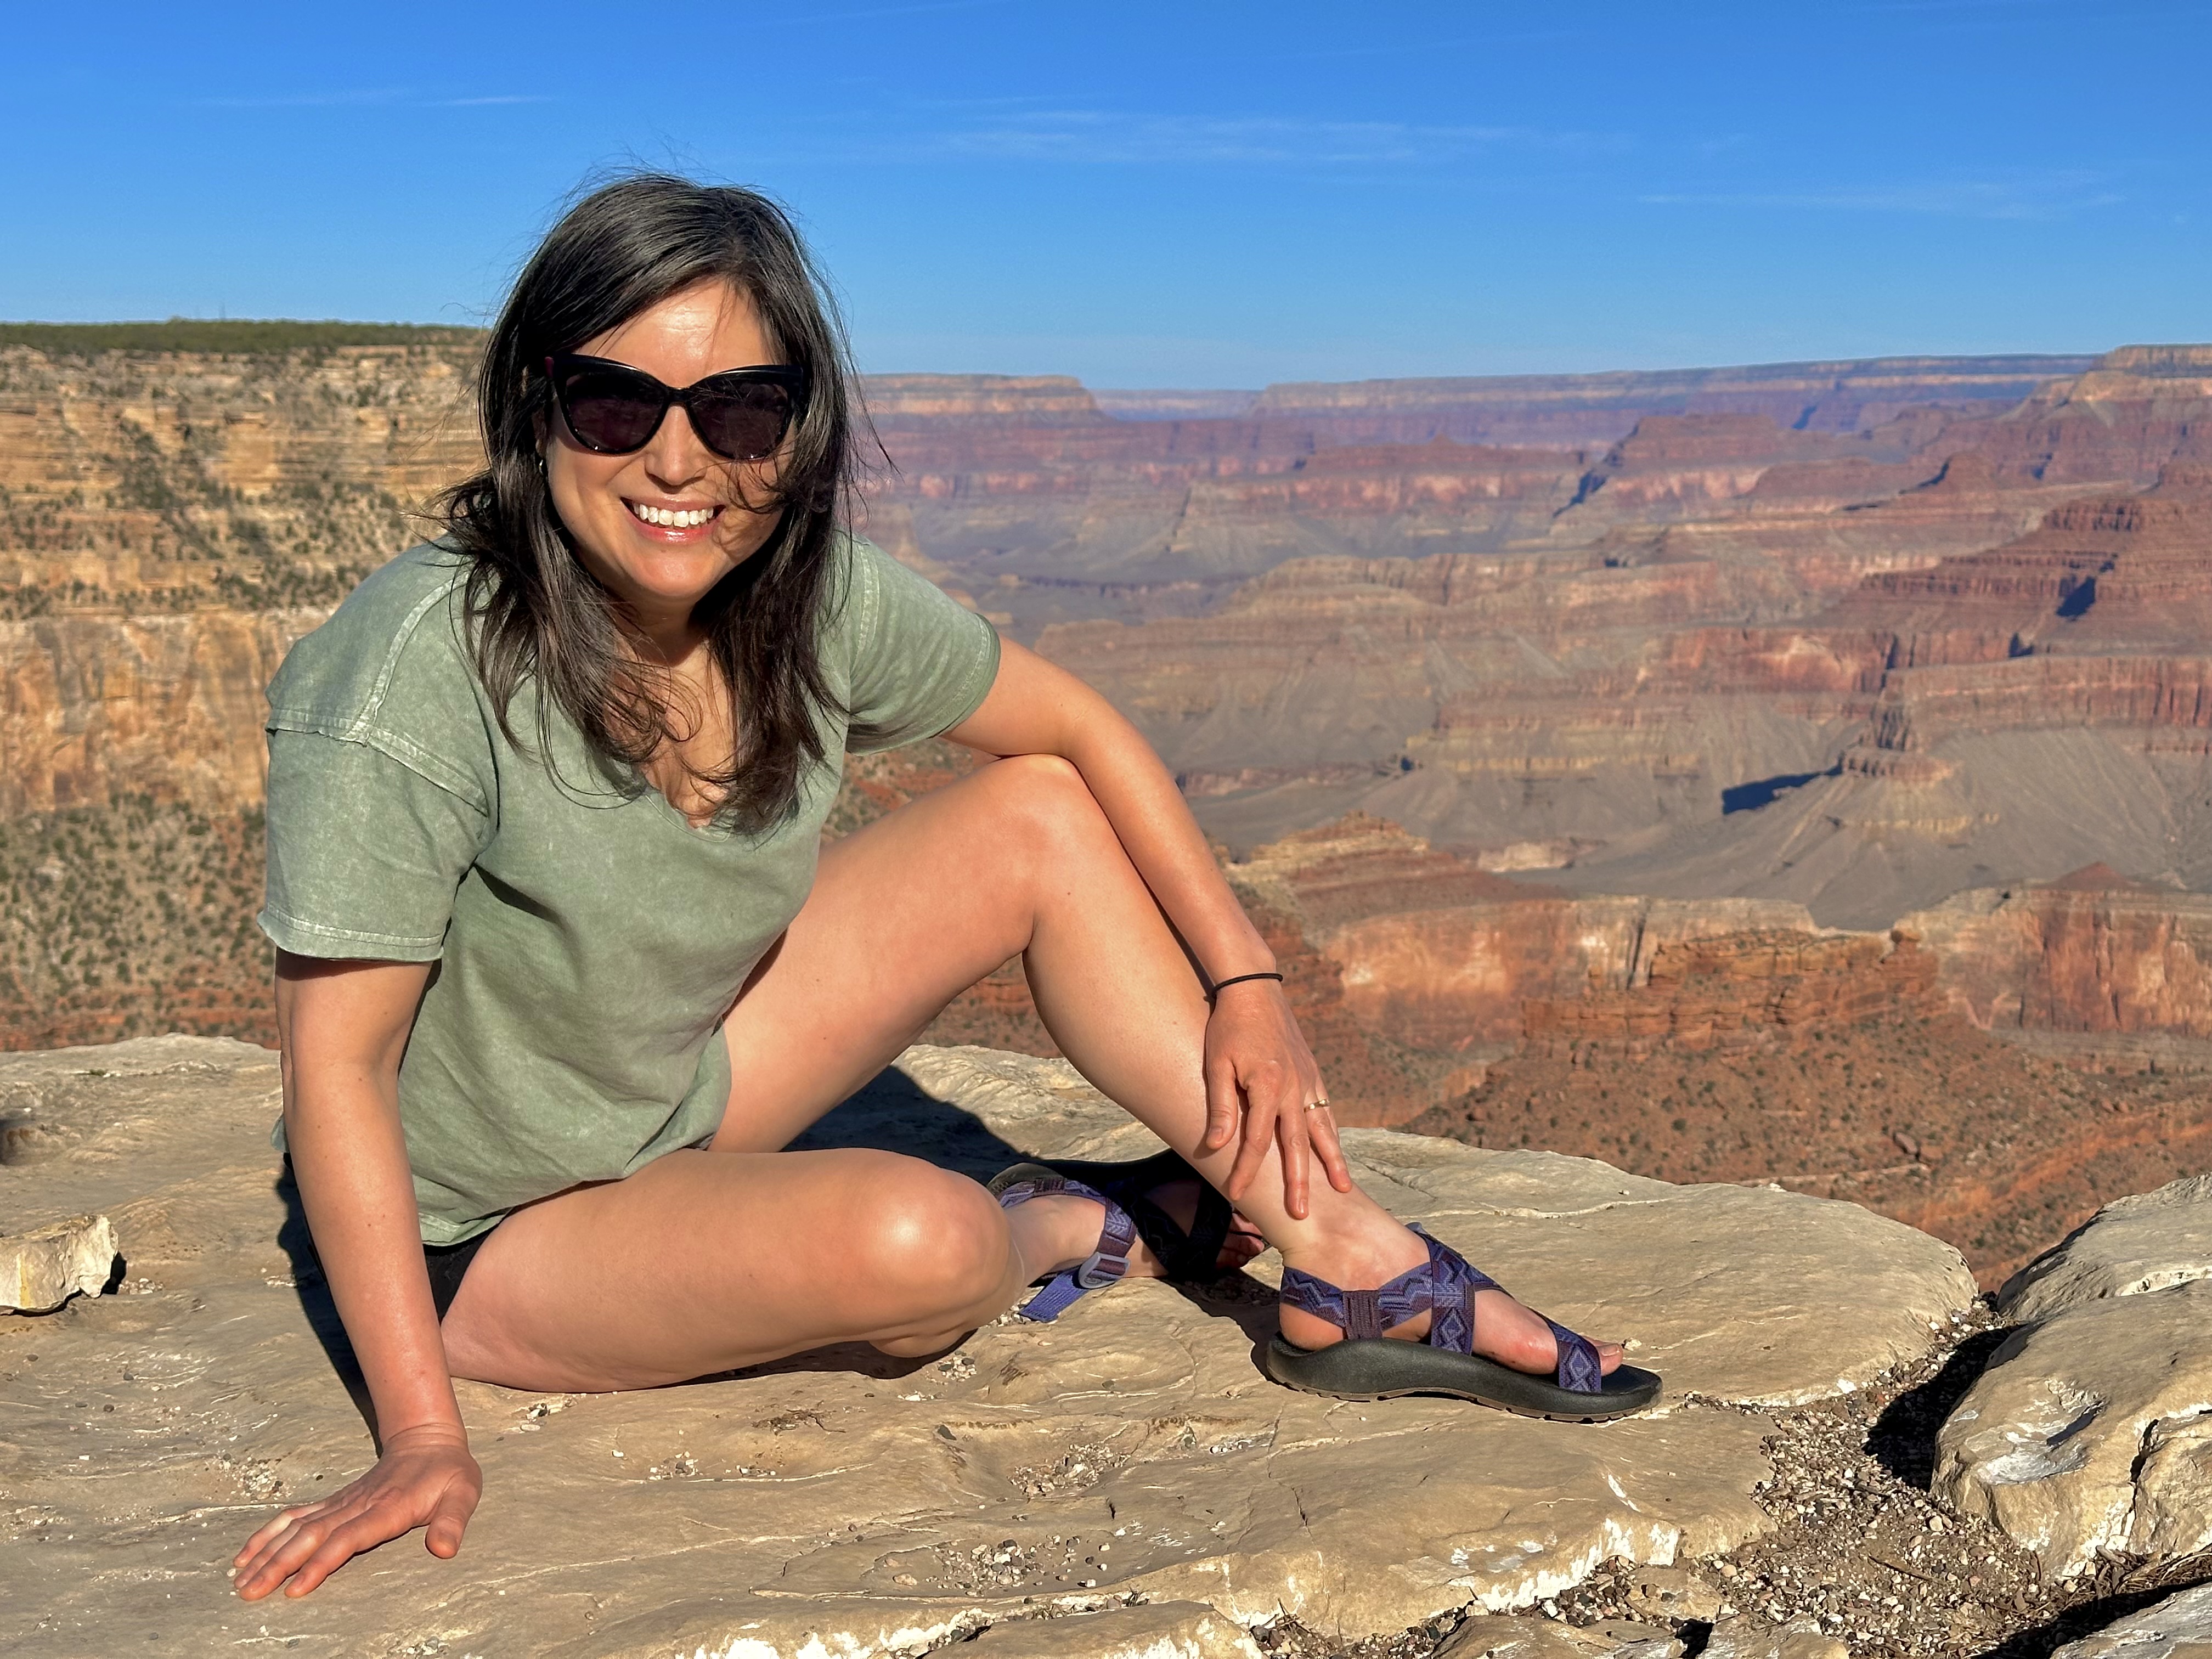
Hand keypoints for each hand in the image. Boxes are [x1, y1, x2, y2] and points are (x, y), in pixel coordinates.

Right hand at [230, 1422, 479, 1599]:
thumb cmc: (448, 1473)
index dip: (321, 1563)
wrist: (429, 1440)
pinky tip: (246, 1555)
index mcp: (387, 1509)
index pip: (348, 1539)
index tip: (295, 1589)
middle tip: (248, 1594)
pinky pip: (295, 1518)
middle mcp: (356, 1506)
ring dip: (266, 1553)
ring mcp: (341, 1503)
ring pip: (296, 1529)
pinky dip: (268, 1535)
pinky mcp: (333, 1503)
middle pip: (311, 1537)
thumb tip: (444, 1550)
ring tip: (238, 1580)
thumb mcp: (463, 1493)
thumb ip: (453, 1522)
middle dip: (278, 1566)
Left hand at [1199, 979, 1352, 1218]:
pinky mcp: (1313, 1073)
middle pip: (1297, 1144)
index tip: (1238, 1195)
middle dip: (1299, 1181)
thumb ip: (1221, 1107)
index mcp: (1267, 1086)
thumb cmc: (1228, 1027)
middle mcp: (1293, 1087)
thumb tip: (1216, 1146)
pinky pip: (1326, 1111)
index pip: (1256, 1140)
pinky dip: (1332, 1134)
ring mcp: (1308, 1080)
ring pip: (1323, 1129)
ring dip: (1331, 1161)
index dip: (1246, 1170)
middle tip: (1301, 1214)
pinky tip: (1334, 1151)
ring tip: (1340, 1189)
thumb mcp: (1216, 1064)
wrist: (1254, 989)